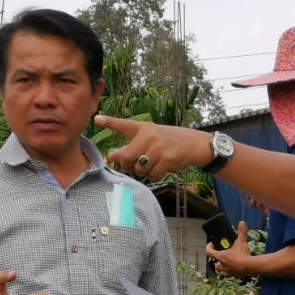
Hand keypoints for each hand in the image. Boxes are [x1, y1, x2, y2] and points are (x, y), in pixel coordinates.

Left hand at [94, 115, 211, 179]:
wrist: (197, 144)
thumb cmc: (171, 142)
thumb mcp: (153, 137)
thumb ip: (133, 145)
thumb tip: (111, 157)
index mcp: (144, 128)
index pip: (124, 125)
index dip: (110, 122)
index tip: (97, 119)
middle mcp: (149, 135)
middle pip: (126, 157)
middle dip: (128, 165)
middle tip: (135, 165)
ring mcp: (159, 147)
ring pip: (139, 168)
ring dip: (144, 171)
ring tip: (155, 163)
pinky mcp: (167, 158)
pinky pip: (152, 174)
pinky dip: (155, 175)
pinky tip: (164, 167)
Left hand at [206, 220, 253, 275]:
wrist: (250, 267)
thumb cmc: (243, 255)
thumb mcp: (241, 242)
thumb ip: (241, 232)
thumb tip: (242, 223)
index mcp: (221, 256)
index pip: (209, 252)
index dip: (208, 248)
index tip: (211, 244)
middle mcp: (222, 265)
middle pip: (215, 265)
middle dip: (217, 261)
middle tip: (221, 256)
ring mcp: (228, 272)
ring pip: (222, 271)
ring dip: (224, 267)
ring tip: (229, 263)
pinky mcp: (234, 276)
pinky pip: (231, 274)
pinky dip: (232, 271)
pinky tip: (237, 267)